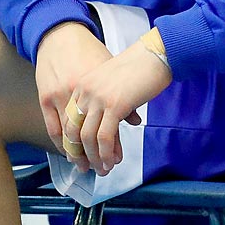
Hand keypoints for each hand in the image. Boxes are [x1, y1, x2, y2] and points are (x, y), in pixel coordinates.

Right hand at [34, 21, 113, 158]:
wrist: (61, 35)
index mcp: (99, 90)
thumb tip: (135, 120)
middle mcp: (80, 96)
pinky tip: (68, 152)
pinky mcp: (45, 98)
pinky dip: (61, 143)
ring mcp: (60, 97)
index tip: (117, 159)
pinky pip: (53, 128)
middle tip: (102, 169)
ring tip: (85, 166)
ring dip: (77, 154)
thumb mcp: (110, 71)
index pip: (108, 126)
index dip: (112, 146)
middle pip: (88, 136)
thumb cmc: (88, 52)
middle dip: (95, 156)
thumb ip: (122, 96)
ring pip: (70, 136)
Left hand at [63, 32, 171, 175]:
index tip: (79, 155)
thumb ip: (104, 101)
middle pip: (74, 130)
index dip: (73, 141)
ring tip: (103, 169)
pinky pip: (105, 136)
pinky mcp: (114, 105)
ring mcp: (98, 98)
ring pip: (88, 137)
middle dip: (80, 153)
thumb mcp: (112, 83)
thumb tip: (106, 124)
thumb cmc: (139, 68)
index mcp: (83, 86)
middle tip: (87, 167)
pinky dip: (107, 152)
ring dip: (95, 157)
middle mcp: (85, 92)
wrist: (154, 55)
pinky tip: (112, 161)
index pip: (69, 119)